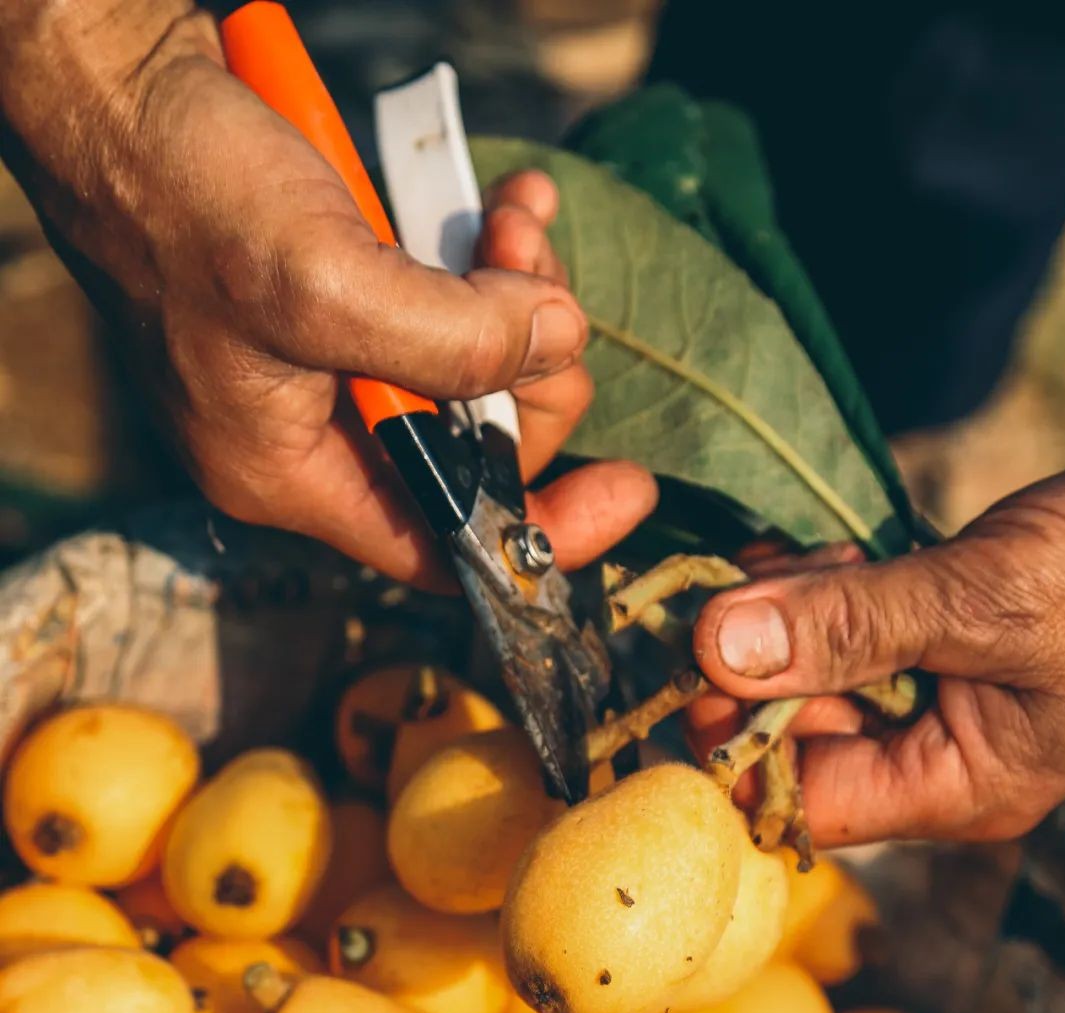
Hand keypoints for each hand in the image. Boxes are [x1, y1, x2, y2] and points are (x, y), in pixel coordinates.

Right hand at [0, 3, 654, 583]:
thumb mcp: (321, 281)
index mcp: (290, 476)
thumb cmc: (183, 191)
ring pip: (473, 371)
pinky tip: (510, 207)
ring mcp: (326, 370)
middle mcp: (311, 439)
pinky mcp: (340, 303)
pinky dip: (490, 261)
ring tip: (520, 222)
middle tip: (544, 288)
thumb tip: (559, 341)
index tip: (627, 486)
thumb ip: (451, 338)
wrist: (114, 90)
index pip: (442, 547)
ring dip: (521, 298)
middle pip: (475, 450)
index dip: (544, 532)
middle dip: (532, 369)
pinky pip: (446, 308)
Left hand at [691, 473, 1064, 844]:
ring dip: (786, 615)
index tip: (694, 661)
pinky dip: (820, 588)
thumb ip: (853, 626)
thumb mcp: (990, 600)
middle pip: (794, 734)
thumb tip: (711, 651)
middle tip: (746, 588)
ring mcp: (936, 696)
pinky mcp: (935, 638)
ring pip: (810, 673)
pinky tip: (830, 551)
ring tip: (812, 560)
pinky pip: (846, 628)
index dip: (732, 743)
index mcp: (957, 789)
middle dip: (755, 663)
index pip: (800, 804)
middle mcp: (936, 758)